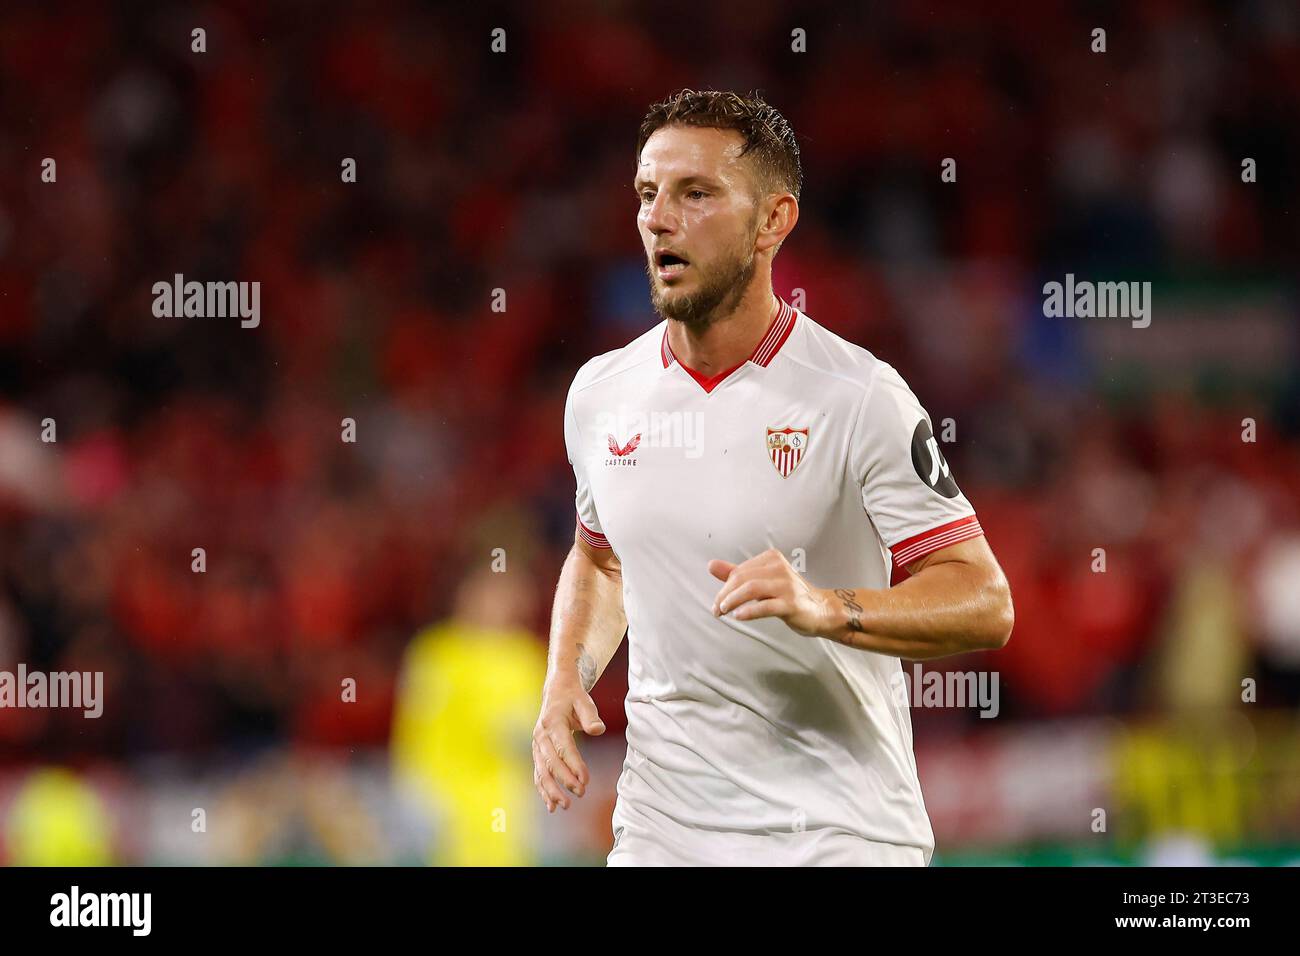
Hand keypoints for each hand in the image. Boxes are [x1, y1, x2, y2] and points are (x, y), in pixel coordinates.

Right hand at [532, 679, 605, 811]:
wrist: (555, 689)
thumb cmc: (573, 696)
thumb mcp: (584, 701)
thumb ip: (590, 717)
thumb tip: (598, 730)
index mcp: (553, 722)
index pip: (564, 748)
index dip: (574, 765)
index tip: (586, 780)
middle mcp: (541, 735)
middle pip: (552, 762)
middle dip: (565, 780)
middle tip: (581, 793)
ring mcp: (537, 744)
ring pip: (542, 771)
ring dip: (552, 790)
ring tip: (565, 805)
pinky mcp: (538, 752)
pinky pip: (539, 773)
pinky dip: (543, 789)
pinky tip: (551, 805)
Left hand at [708, 548, 832, 637]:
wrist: (820, 609)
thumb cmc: (788, 595)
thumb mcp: (762, 581)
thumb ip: (737, 573)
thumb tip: (711, 565)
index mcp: (771, 559)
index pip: (740, 571)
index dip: (724, 586)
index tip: (717, 602)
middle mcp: (779, 568)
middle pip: (743, 578)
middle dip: (725, 595)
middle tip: (716, 609)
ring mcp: (787, 586)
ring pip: (751, 588)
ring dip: (732, 600)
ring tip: (723, 611)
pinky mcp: (792, 603)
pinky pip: (766, 606)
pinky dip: (749, 610)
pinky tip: (738, 615)